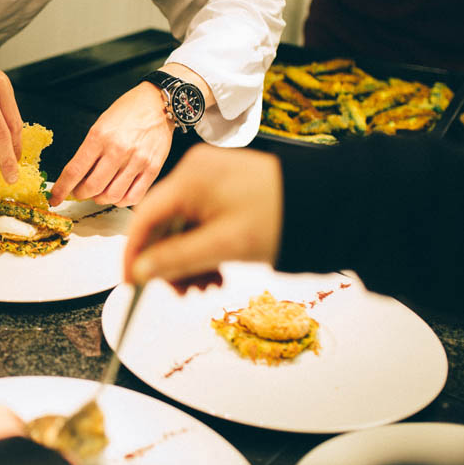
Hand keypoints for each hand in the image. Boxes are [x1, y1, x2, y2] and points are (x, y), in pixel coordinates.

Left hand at [49, 83, 173, 206]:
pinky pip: (133, 197)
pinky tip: (117, 193)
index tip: (55, 197)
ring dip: (100, 198)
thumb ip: (89, 151)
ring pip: (111, 196)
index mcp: (99, 137)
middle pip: (92, 187)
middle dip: (80, 194)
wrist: (157, 103)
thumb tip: (76, 177)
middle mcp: (118, 150)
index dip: (61, 189)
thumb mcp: (99, 125)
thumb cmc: (126, 112)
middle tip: (80, 191)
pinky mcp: (153, 168)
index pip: (74, 171)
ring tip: (99, 191)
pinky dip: (121, 201)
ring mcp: (137, 160)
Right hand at [123, 144, 282, 284]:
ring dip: (188, 259)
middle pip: (164, 223)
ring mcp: (210, 178)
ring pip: (182, 225)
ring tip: (207, 285)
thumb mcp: (223, 246)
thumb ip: (175, 260)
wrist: (330, 202)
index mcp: (189, 178)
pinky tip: (217, 270)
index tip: (132, 284)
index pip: (144, 217)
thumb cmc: (280, 218)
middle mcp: (194, 172)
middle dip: (169, 261)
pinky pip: (200, 220)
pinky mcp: (225, 187)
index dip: (134, 253)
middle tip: (182, 292)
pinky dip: (203, 246)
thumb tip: (138, 272)